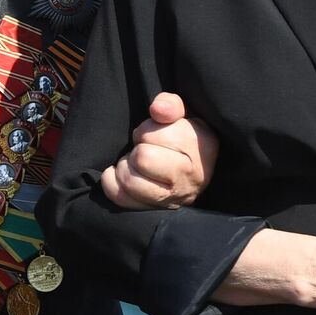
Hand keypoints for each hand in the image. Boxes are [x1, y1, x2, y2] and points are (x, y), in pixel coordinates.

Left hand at [101, 92, 218, 210]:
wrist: (191, 168)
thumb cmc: (181, 137)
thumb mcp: (182, 115)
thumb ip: (170, 105)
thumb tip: (158, 110)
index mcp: (202, 145)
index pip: (154, 133)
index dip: (148, 129)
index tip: (157, 132)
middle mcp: (191, 176)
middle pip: (143, 158)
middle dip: (138, 149)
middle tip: (145, 149)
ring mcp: (174, 198)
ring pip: (131, 181)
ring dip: (126, 168)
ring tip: (136, 163)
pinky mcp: (155, 210)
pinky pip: (122, 198)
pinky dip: (113, 183)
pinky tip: (120, 175)